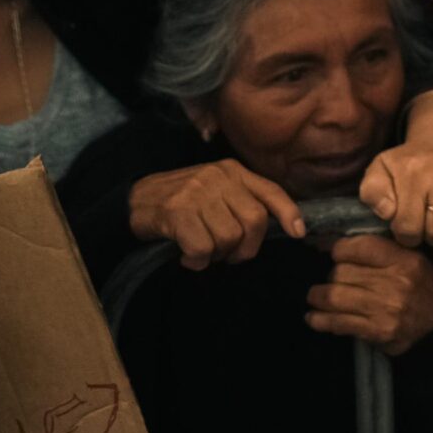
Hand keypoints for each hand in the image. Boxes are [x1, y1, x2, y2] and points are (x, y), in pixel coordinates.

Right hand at [129, 159, 305, 268]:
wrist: (134, 200)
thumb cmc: (182, 200)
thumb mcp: (216, 189)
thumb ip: (242, 199)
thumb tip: (277, 225)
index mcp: (232, 171)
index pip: (271, 191)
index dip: (289, 213)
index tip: (299, 232)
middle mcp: (218, 178)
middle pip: (255, 222)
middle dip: (247, 248)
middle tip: (229, 255)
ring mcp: (197, 194)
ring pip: (229, 238)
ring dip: (218, 255)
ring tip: (203, 251)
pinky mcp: (177, 213)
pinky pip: (202, 249)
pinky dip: (197, 261)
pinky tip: (187, 257)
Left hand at [305, 235, 432, 355]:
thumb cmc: (424, 289)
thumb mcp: (413, 261)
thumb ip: (382, 252)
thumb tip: (338, 246)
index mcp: (404, 260)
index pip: (359, 246)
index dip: (340, 250)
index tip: (337, 255)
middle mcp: (394, 282)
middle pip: (342, 272)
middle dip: (331, 276)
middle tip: (333, 280)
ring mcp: (384, 308)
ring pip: (334, 296)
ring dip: (318, 297)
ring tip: (316, 297)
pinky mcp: (376, 331)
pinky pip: (338, 322)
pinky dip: (320, 320)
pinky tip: (314, 318)